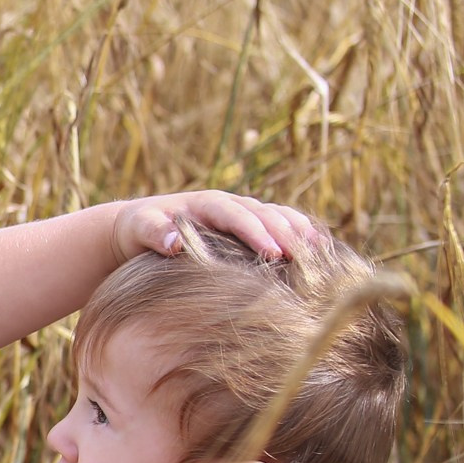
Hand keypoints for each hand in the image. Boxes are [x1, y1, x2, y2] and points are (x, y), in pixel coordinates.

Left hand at [110, 191, 322, 266]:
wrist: (142, 227)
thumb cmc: (142, 229)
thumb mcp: (141, 229)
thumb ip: (156, 233)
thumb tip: (174, 243)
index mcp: (207, 204)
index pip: (236, 215)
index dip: (255, 232)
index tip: (272, 252)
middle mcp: (230, 205)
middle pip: (264, 214)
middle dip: (285, 234)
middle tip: (303, 258)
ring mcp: (243, 214)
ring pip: (278, 217)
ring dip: (299, 231)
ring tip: (322, 252)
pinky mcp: (250, 227)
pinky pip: (281, 225)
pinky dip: (300, 234)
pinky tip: (321, 251)